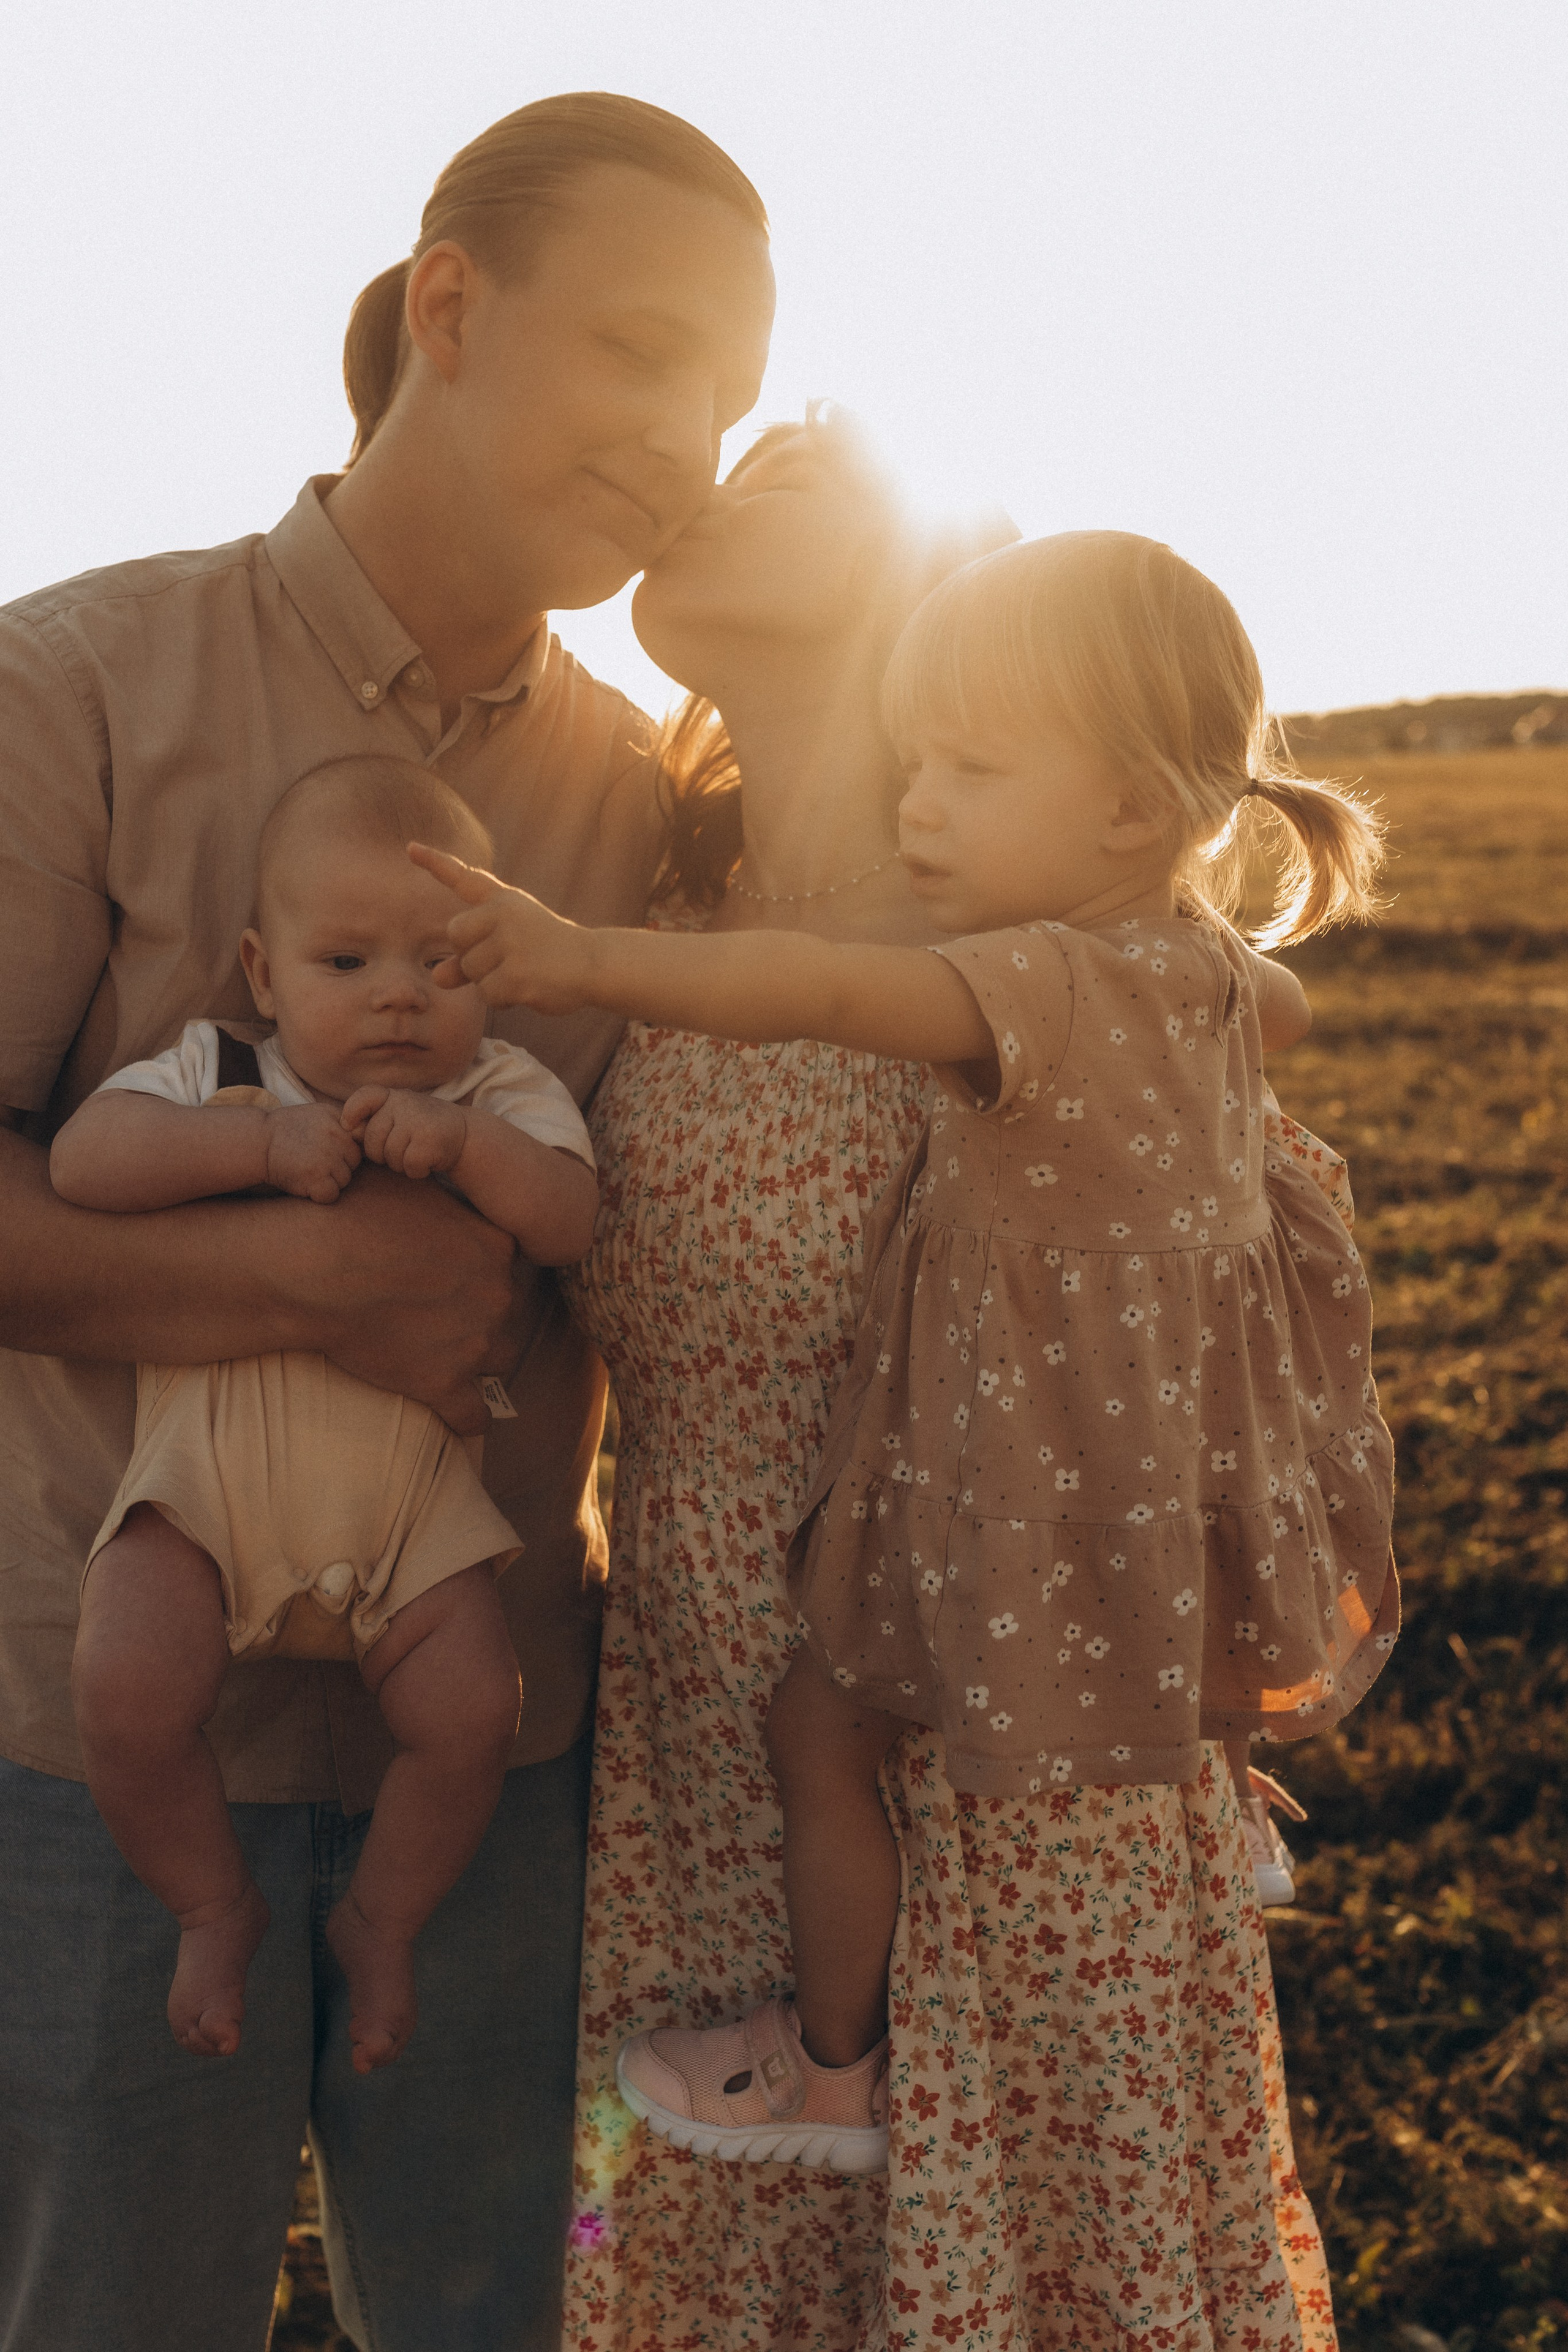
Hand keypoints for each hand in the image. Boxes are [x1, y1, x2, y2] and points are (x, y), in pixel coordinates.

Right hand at [263, 1103, 361, 1202]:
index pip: (359, 1144)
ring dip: (328, 1181)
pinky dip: (319, 1194)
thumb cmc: (290, 1130)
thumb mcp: (320, 1114)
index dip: (344, 1151)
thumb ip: (345, 1123)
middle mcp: (336, 1137)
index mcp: (340, 1120)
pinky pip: (331, 1195)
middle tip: (313, 1161)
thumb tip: (370, 1136)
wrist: (259, 1141)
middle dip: (338, 1167)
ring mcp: (326, 1157)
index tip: (327, 1150)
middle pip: (353, 1164)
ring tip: (306, 1169)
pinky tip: (305, 1182)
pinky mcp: (315, 1177)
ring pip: (344, 1181)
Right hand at [283, 1164, 534, 1433]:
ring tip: (447, 1353)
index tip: (455, 1270)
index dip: (480, 1267)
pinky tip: (463, 1419)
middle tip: (442, 1309)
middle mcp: (497, 1294)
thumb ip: (438, 1190)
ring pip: (496, 1357)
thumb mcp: (405, 1181)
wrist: (312, 1266)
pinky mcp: (442, 1384)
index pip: (507, 1262)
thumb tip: (435, 1169)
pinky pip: (472, 1414)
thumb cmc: (351, 1212)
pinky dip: (468, 1417)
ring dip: (475, 1357)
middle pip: (505, 1309)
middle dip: (480, 1310)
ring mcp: (474, 1342)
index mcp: (496, 1244)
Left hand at [342, 1087, 466, 1178]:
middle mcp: (405, 1104)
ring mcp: (417, 1121)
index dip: (352, 1112)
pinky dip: (417, 1171)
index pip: (365, 1096)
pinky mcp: (429, 1141)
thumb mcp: (399, 1116)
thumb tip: (349, 1130)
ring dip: (401, 1164)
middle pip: (372, 1140)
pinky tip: (428, 1161)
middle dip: (382, 1154)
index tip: (348, 1126)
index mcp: (394, 1096)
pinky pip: (408, 1166)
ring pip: (389, 1157)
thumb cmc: (423, 1128)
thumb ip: (373, 1120)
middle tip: (403, 1148)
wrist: (465, 1136)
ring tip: (417, 1152)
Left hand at [407, 842, 597, 1013]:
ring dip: (488, 980)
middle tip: (505, 957)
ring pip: (469, 969)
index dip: (434, 862)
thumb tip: (438, 977)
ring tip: (521, 972)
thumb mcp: (507, 944)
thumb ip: (468, 956)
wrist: (592, 964)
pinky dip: (502, 998)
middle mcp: (505, 914)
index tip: (410, 848)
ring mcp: (511, 943)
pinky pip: (487, 993)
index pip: (464, 878)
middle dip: (470, 953)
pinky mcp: (517, 974)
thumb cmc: (547, 951)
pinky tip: (526, 988)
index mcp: (503, 899)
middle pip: (455, 936)